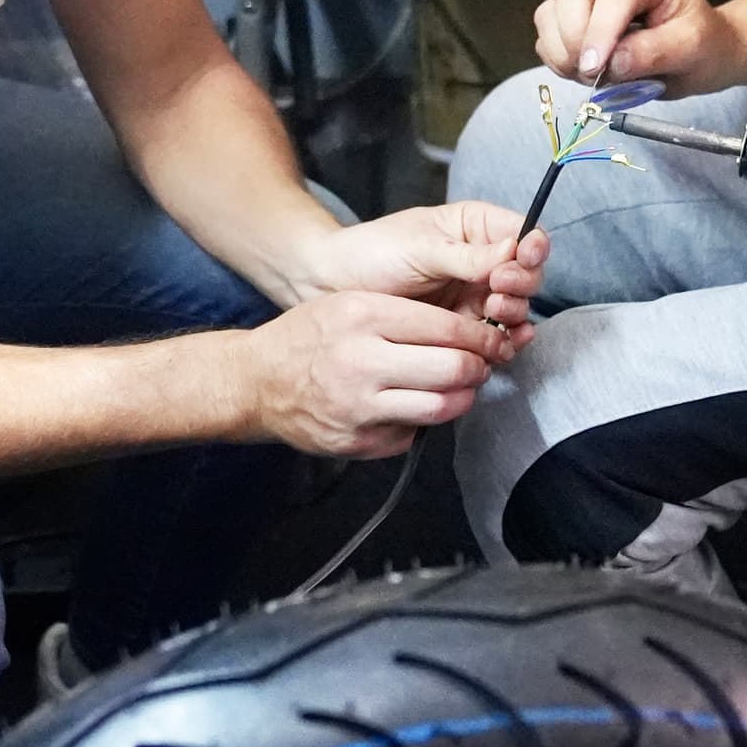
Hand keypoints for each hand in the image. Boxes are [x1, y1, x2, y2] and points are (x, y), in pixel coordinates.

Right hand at [231, 292, 508, 458]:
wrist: (255, 383)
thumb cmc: (306, 337)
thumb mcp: (349, 303)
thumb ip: (404, 313)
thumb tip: (465, 331)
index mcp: (363, 317)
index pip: (446, 327)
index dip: (480, 335)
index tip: (491, 339)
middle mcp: (361, 362)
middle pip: (452, 369)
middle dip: (478, 367)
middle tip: (480, 364)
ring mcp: (360, 408)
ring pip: (441, 407)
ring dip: (461, 397)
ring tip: (457, 387)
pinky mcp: (359, 443)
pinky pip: (412, 433)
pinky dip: (422, 420)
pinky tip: (412, 405)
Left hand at [295, 203, 547, 350]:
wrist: (334, 286)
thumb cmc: (373, 252)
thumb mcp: (421, 248)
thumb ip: (466, 255)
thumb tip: (512, 252)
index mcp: (475, 226)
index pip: (523, 232)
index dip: (531, 247)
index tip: (521, 257)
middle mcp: (482, 259)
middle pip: (526, 273)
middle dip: (520, 282)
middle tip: (498, 288)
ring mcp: (475, 294)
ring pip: (516, 306)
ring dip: (514, 312)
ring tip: (493, 311)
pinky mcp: (463, 326)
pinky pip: (496, 335)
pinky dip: (505, 340)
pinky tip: (504, 342)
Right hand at [534, 0, 740, 92]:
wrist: (701, 52)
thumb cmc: (703, 44)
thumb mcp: (692, 48)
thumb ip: (654, 52)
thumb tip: (612, 63)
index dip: (600, 31)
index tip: (597, 69)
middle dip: (576, 39)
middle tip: (595, 76)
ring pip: (550, 12)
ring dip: (562, 51)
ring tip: (593, 76)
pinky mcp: (570, 15)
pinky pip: (546, 34)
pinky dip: (556, 59)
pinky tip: (583, 72)